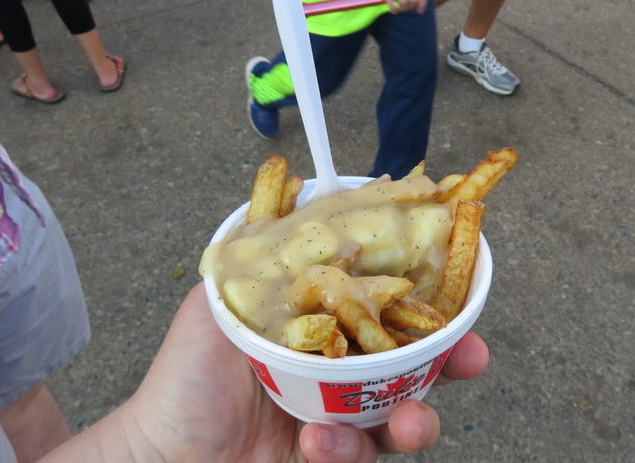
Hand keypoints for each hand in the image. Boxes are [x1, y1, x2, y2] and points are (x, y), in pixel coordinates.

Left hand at [124, 283, 488, 461]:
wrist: (164, 458)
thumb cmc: (184, 380)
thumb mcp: (216, 307)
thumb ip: (258, 257)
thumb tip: (297, 198)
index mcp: (317, 329)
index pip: (383, 309)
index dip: (424, 302)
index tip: (455, 294)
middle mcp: (336, 372)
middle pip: (412, 363)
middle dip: (452, 361)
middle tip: (470, 356)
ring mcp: (339, 420)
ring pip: (404, 416)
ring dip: (417, 418)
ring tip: (406, 420)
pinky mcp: (333, 458)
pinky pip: (365, 456)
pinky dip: (349, 449)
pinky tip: (317, 442)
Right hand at [357, 0, 426, 13]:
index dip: (422, 4)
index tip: (419, 11)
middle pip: (413, 0)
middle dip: (409, 7)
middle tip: (404, 8)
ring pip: (404, 3)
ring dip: (401, 9)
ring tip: (398, 9)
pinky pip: (392, 3)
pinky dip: (393, 9)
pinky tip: (392, 10)